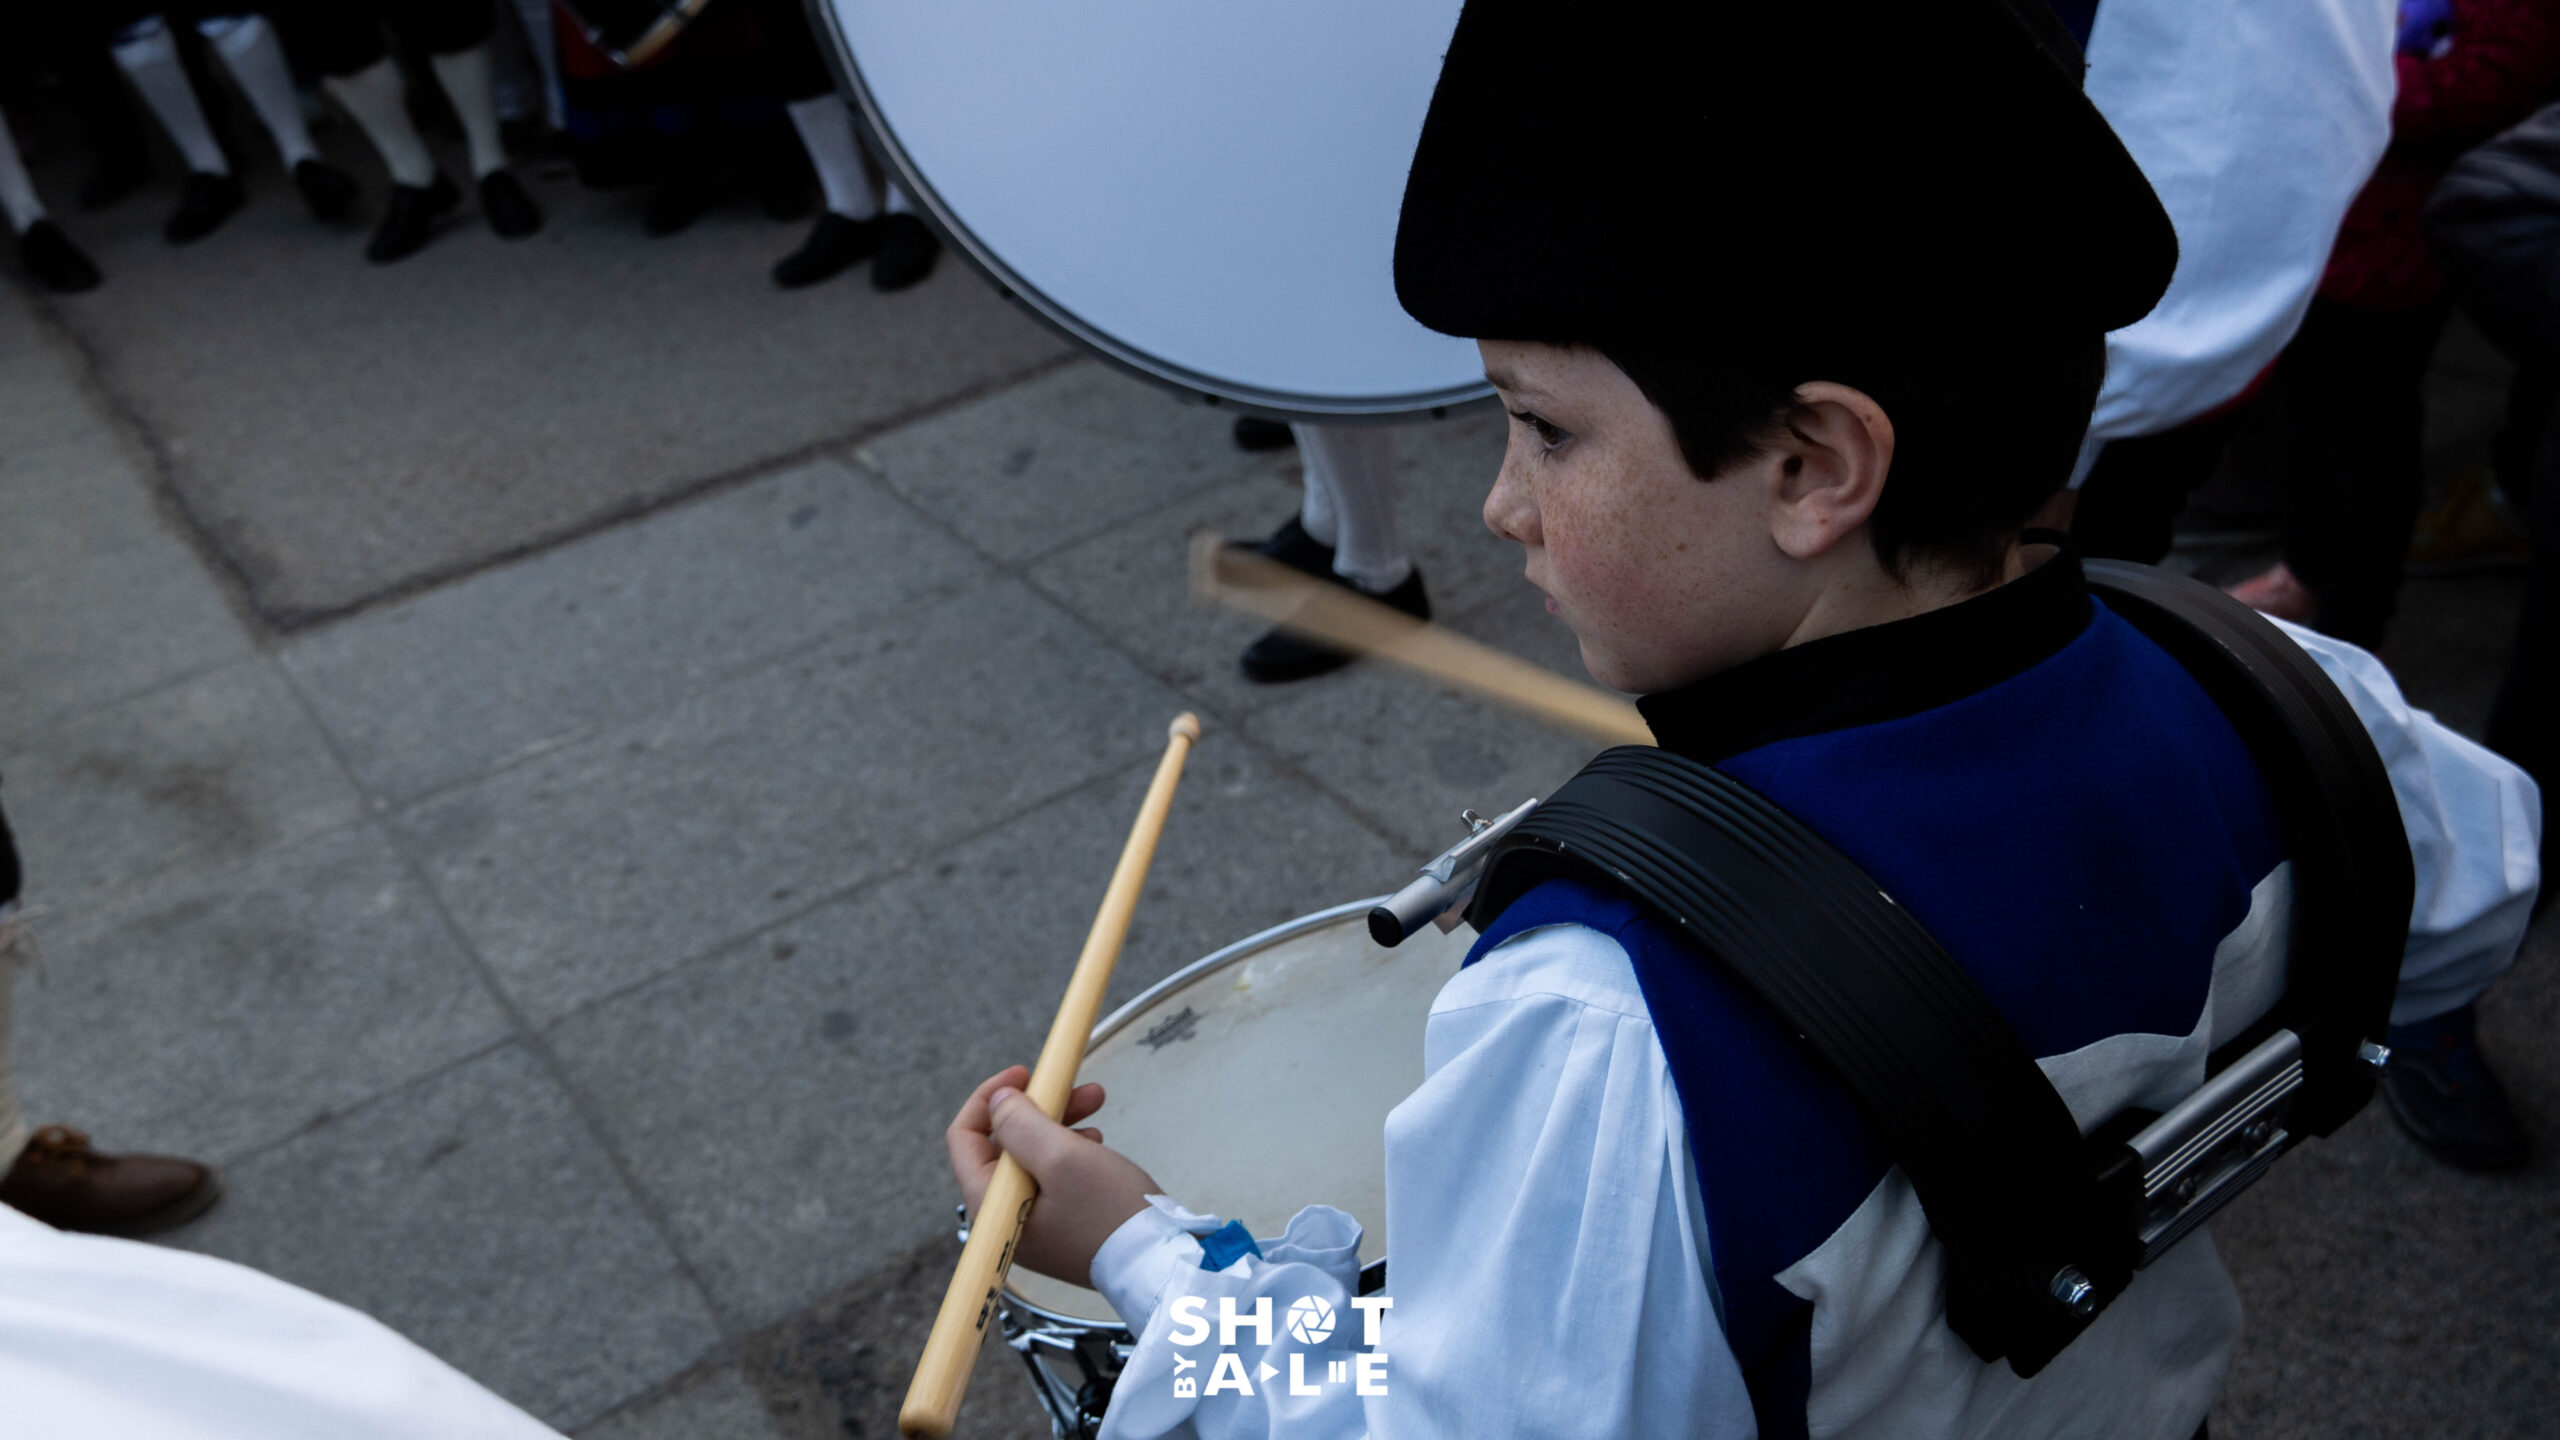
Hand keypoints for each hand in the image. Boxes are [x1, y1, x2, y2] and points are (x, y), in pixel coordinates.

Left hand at [947, 1065, 1161, 1288]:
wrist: (1157, 1263)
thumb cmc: (1111, 1214)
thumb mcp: (1063, 1157)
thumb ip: (1020, 1124)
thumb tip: (996, 1101)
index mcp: (990, 1207)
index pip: (964, 1138)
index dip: (990, 1098)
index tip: (1024, 1073)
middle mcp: (1002, 1219)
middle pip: (1001, 1144)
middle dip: (1037, 1107)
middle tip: (1073, 1086)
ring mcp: (1030, 1225)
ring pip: (1030, 1155)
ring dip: (1059, 1123)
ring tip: (1096, 1104)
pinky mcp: (1057, 1226)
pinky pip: (1050, 1176)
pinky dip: (1070, 1150)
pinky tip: (1095, 1142)